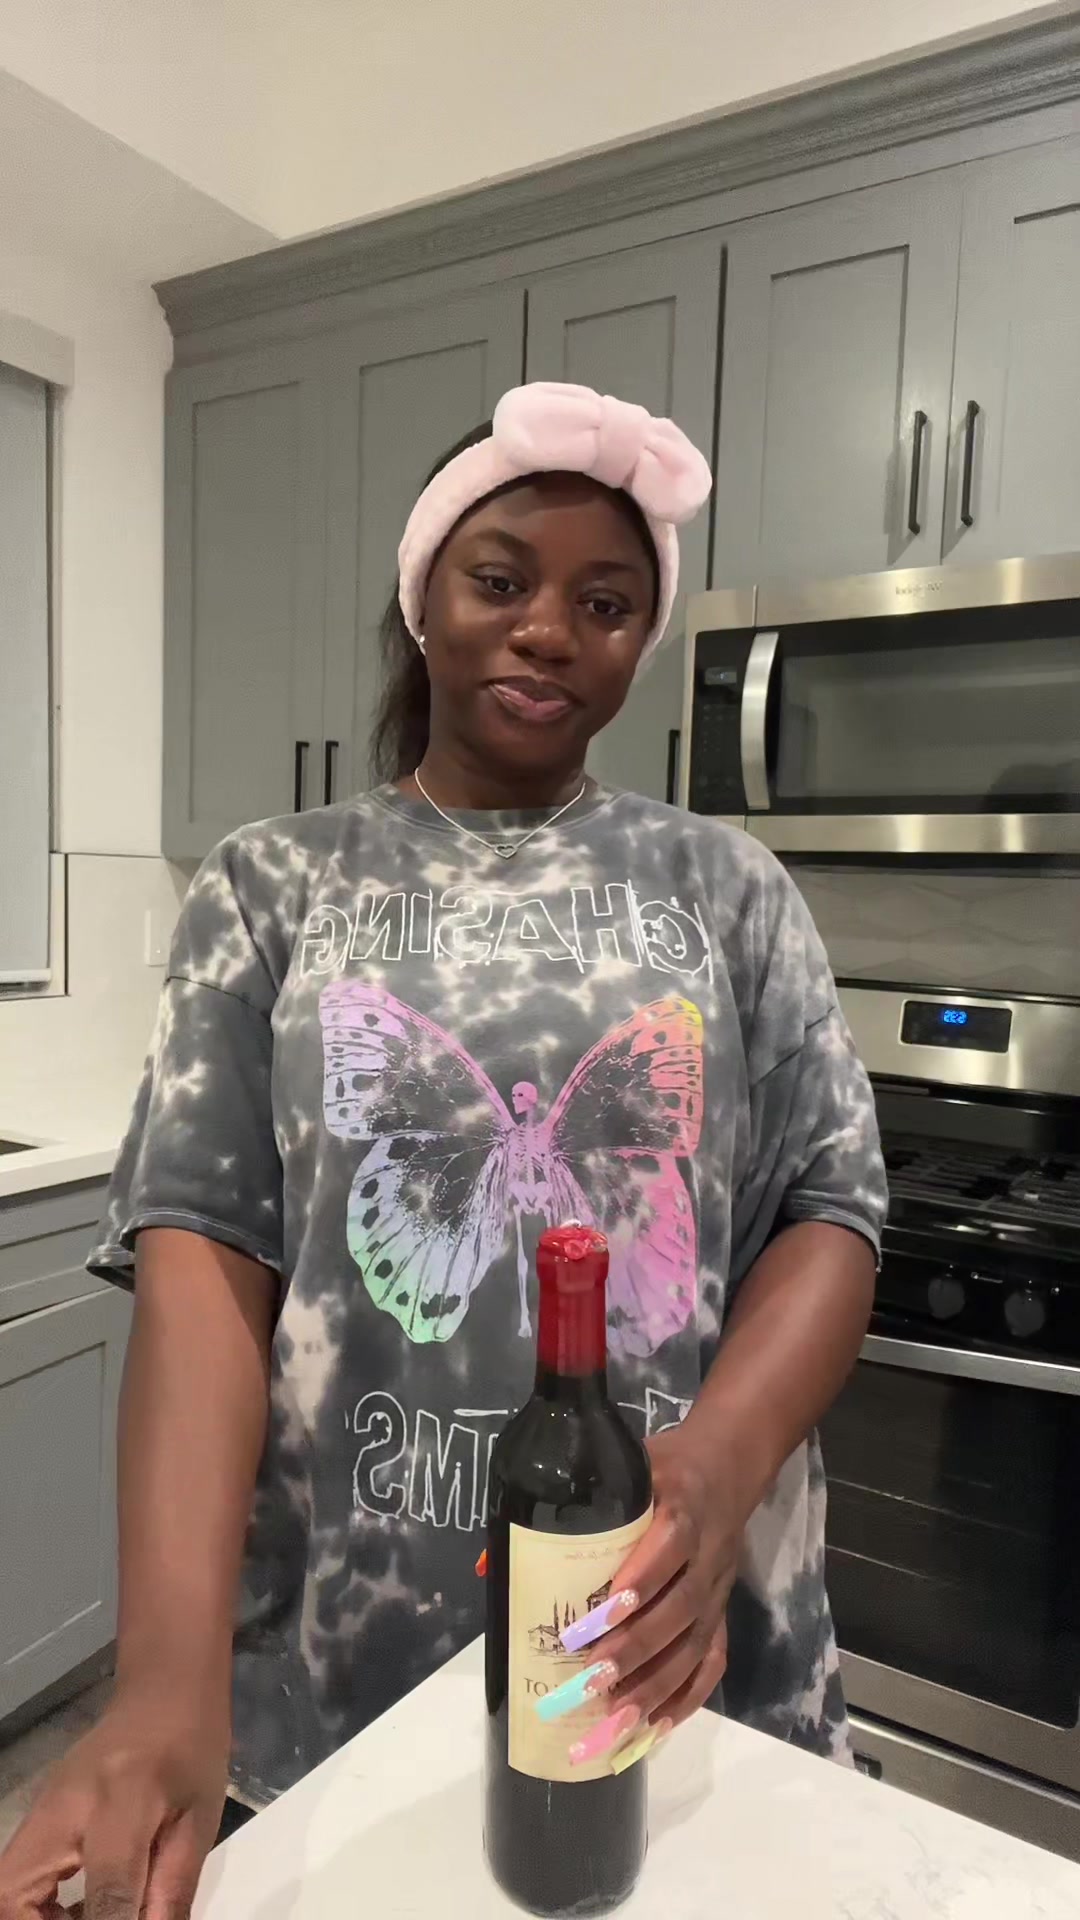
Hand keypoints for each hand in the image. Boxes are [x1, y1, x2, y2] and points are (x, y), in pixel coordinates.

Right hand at [0, 1680, 229, 1919]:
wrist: (162, 1689)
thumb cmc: (192, 1749)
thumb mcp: (199, 1823)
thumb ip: (171, 1892)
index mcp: (122, 1802)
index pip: (107, 1891)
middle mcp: (66, 1807)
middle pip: (12, 1893)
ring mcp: (43, 1809)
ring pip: (6, 1887)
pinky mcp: (38, 1814)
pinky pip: (17, 1873)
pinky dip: (35, 1906)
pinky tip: (77, 1910)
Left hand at [585, 1425, 740, 1736]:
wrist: (727, 1465)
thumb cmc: (661, 1468)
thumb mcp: (623, 1466)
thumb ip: (565, 1505)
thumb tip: (489, 1563)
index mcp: (683, 1506)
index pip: (670, 1544)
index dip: (641, 1580)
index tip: (599, 1615)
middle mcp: (708, 1552)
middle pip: (681, 1605)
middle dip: (638, 1646)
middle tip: (593, 1678)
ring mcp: (718, 1589)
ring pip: (696, 1642)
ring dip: (658, 1683)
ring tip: (616, 1716)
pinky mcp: (723, 1612)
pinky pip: (712, 1661)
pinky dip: (687, 1698)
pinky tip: (654, 1726)